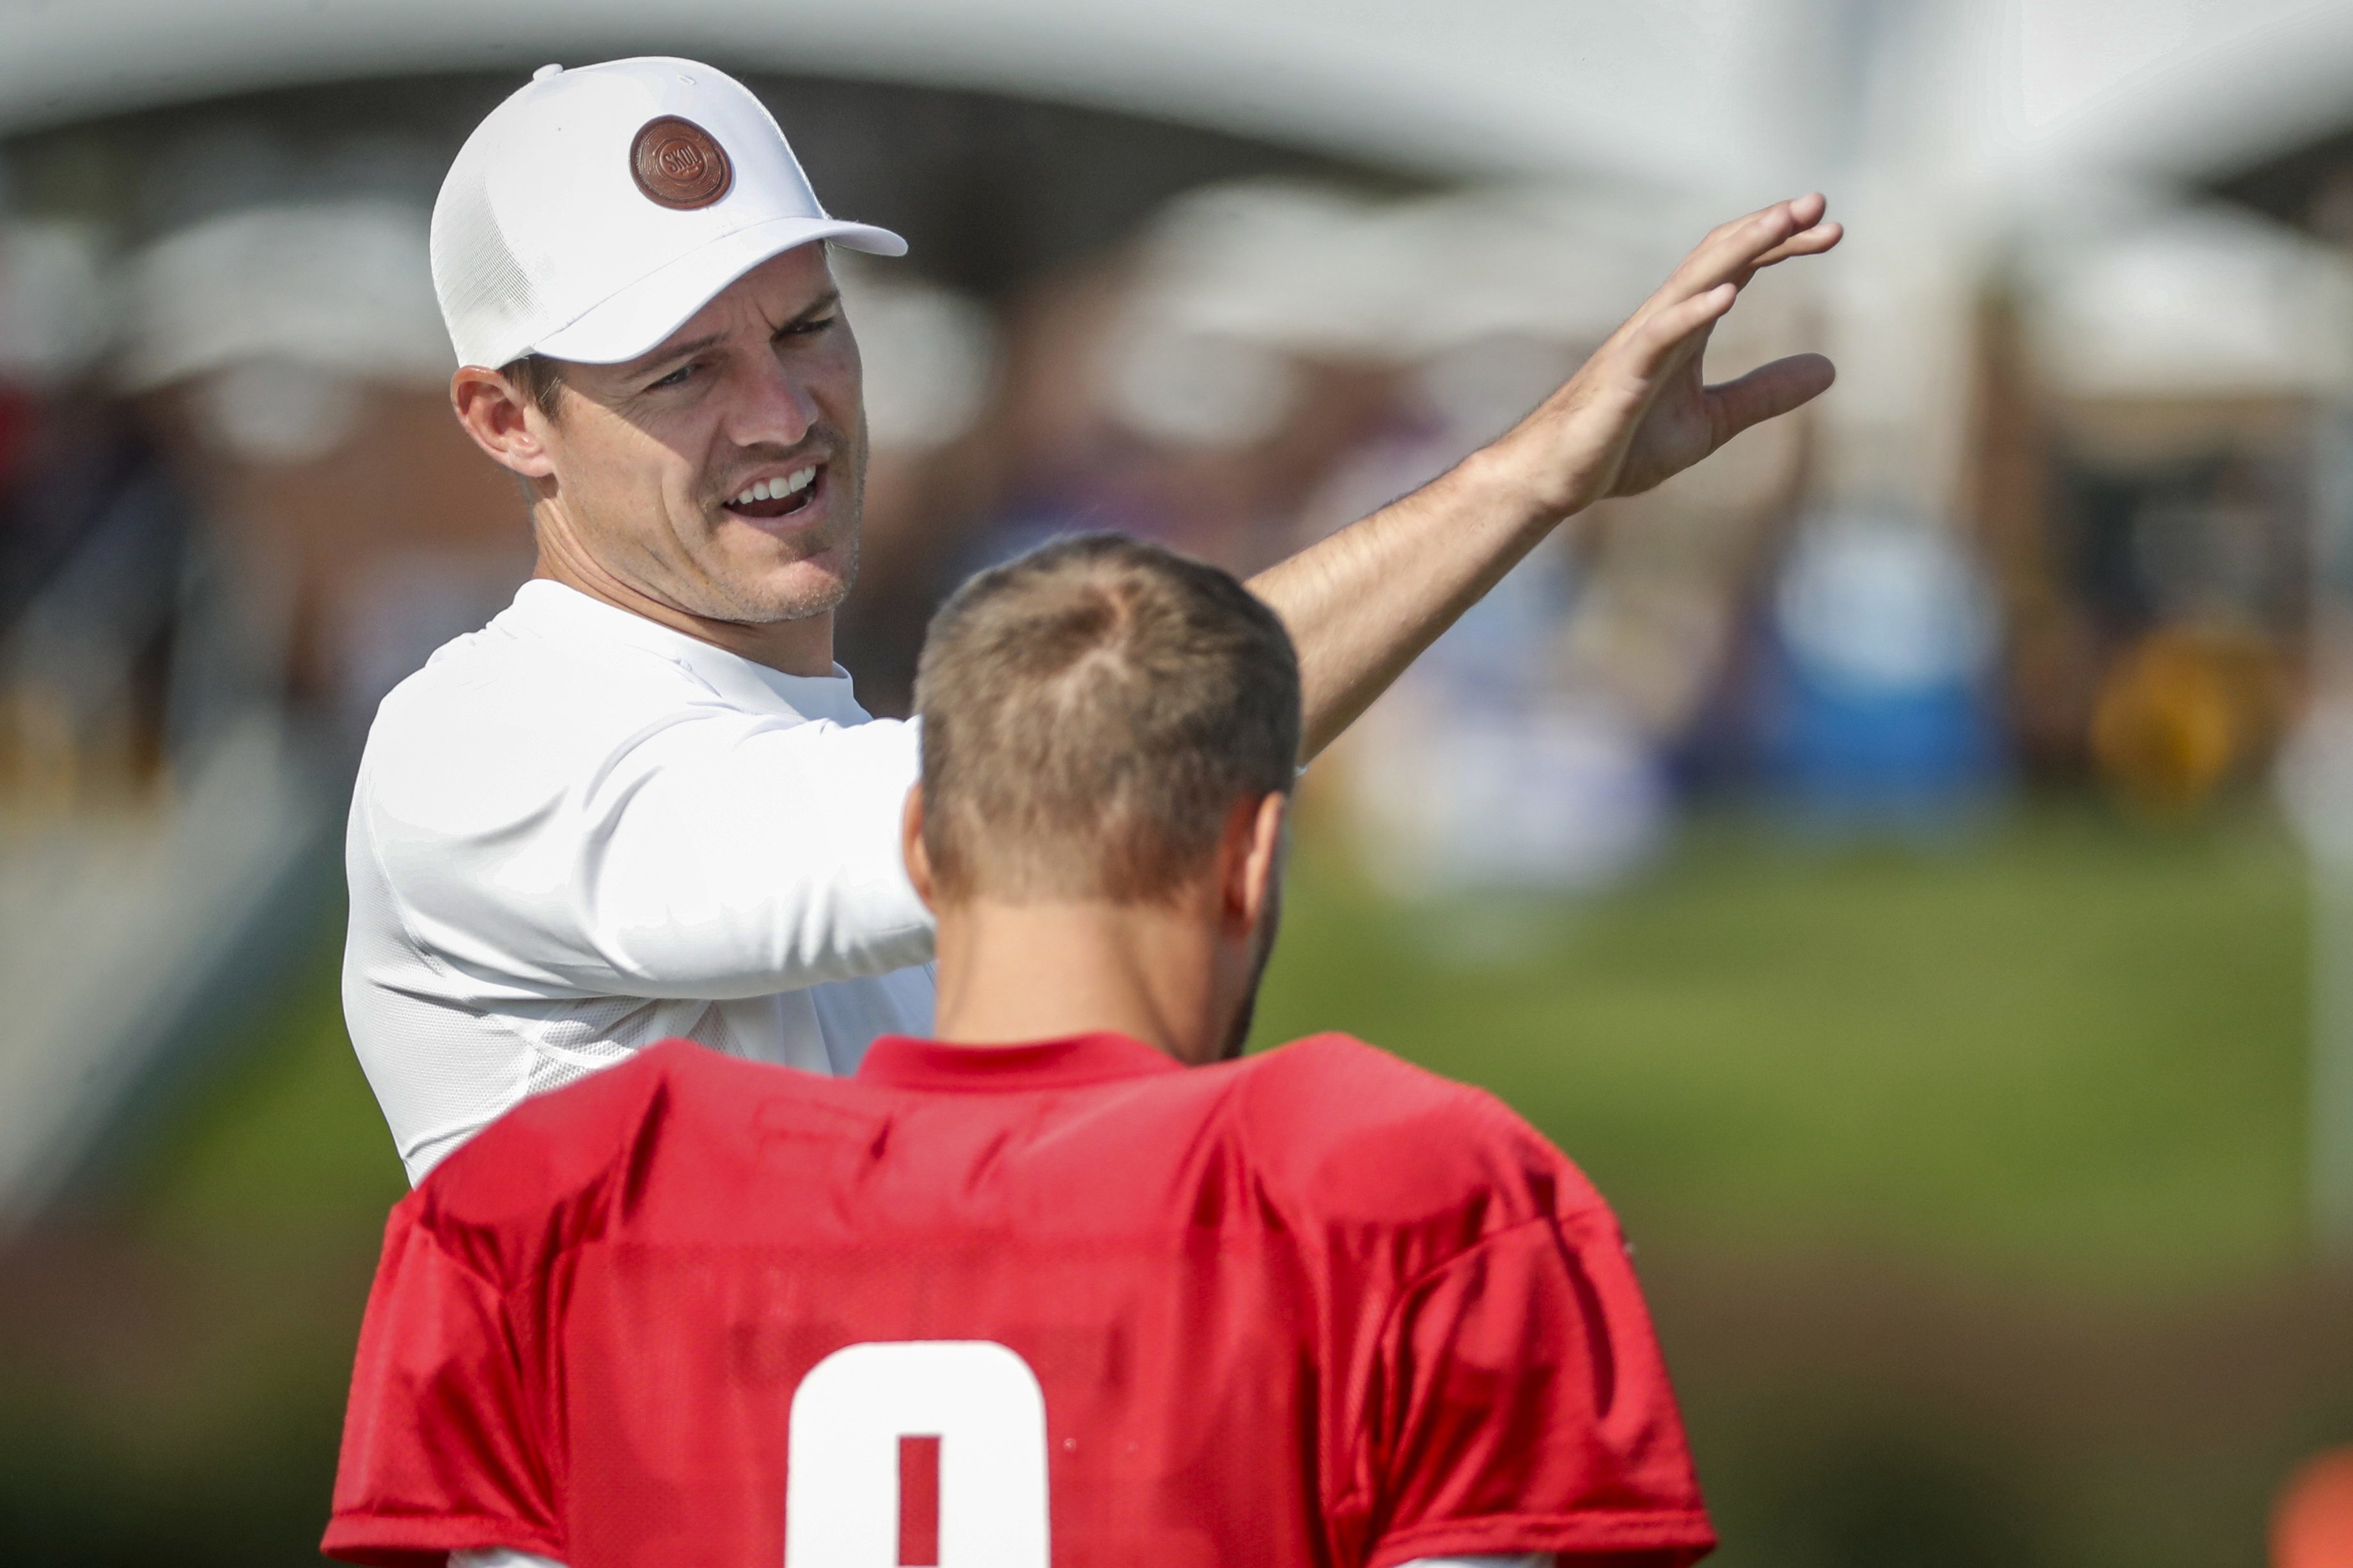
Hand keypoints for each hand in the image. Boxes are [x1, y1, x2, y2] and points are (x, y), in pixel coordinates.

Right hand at [1480, 194, 1841, 518]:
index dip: (1783, 245)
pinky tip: (1727, 297)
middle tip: (1819, 202)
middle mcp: (1663, 321)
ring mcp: (1640, 343)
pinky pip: (1659, 335)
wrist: (1556, 478)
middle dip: (1768, 228)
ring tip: (1783, 222)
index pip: (1739, 268)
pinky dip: (1693, 312)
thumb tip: (1831, 368)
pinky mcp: (1622, 374)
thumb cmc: (1622, 447)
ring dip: (1740, 248)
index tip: (1831, 230)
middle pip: (1720, 257)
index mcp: (1685, 327)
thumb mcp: (1712, 421)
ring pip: (1693, 280)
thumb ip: (1765, 394)